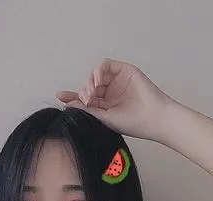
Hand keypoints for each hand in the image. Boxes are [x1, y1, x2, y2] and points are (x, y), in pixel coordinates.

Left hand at [55, 58, 172, 139]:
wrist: (152, 118)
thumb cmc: (132, 123)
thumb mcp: (104, 118)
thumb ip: (86, 110)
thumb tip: (67, 104)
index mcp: (105, 105)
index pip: (85, 98)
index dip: (72, 96)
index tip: (60, 96)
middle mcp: (109, 92)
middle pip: (88, 85)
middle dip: (83, 91)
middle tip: (86, 100)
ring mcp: (116, 81)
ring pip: (95, 74)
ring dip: (89, 81)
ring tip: (92, 93)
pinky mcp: (124, 70)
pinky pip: (105, 65)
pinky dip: (98, 71)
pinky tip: (97, 82)